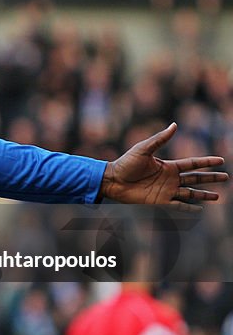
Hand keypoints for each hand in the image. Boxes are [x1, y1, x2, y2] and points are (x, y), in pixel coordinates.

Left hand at [101, 123, 226, 211]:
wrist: (113, 180)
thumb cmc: (126, 163)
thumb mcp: (143, 149)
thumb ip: (160, 139)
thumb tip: (175, 125)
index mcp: (168, 166)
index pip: (192, 163)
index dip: (207, 162)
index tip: (221, 160)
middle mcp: (170, 178)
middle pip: (195, 178)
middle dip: (211, 178)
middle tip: (226, 177)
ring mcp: (166, 190)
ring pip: (191, 193)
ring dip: (204, 195)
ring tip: (218, 196)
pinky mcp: (160, 201)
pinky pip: (178, 205)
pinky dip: (189, 207)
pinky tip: (199, 209)